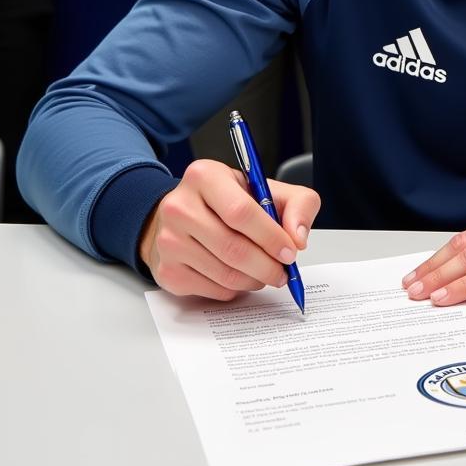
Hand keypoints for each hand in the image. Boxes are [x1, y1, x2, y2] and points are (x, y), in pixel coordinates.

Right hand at [139, 158, 320, 300]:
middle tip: (283, 272)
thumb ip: (298, 204)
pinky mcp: (166, 270)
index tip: (290, 251)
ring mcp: (168, 240)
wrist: (186, 215)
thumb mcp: (269, 189)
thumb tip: (298, 237)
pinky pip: (211, 290)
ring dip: (254, 280)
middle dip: (266, 265)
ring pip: (223, 273)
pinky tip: (242, 277)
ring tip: (266, 274)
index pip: (241, 212)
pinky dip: (235, 289)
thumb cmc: (230, 202)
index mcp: (205, 176)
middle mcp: (179, 206)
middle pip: (232, 247)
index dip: (270, 236)